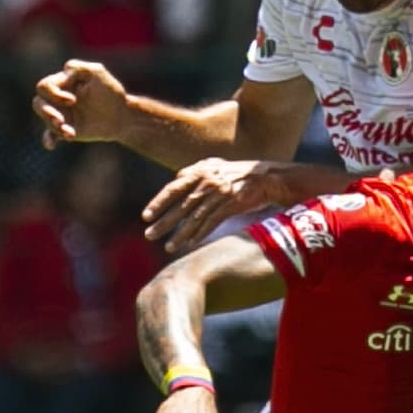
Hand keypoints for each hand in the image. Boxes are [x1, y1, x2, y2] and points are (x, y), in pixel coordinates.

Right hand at [33, 60, 128, 149]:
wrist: (121, 114)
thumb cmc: (109, 89)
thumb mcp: (96, 72)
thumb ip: (78, 68)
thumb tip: (63, 72)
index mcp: (62, 82)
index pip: (44, 87)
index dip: (54, 94)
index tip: (73, 100)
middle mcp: (57, 98)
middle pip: (38, 103)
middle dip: (46, 112)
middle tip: (60, 121)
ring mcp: (61, 114)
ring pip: (45, 119)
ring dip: (53, 126)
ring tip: (69, 133)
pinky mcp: (66, 128)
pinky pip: (50, 135)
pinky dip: (48, 140)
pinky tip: (51, 145)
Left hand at [143, 159, 280, 252]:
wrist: (267, 177)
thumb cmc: (238, 173)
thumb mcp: (215, 166)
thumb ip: (196, 170)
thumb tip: (177, 177)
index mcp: (200, 171)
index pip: (173, 188)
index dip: (158, 203)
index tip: (145, 216)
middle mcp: (207, 182)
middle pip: (180, 205)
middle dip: (164, 222)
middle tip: (149, 235)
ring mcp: (219, 194)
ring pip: (194, 217)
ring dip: (180, 234)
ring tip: (168, 247)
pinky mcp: (231, 205)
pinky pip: (211, 222)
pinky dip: (200, 234)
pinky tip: (190, 244)